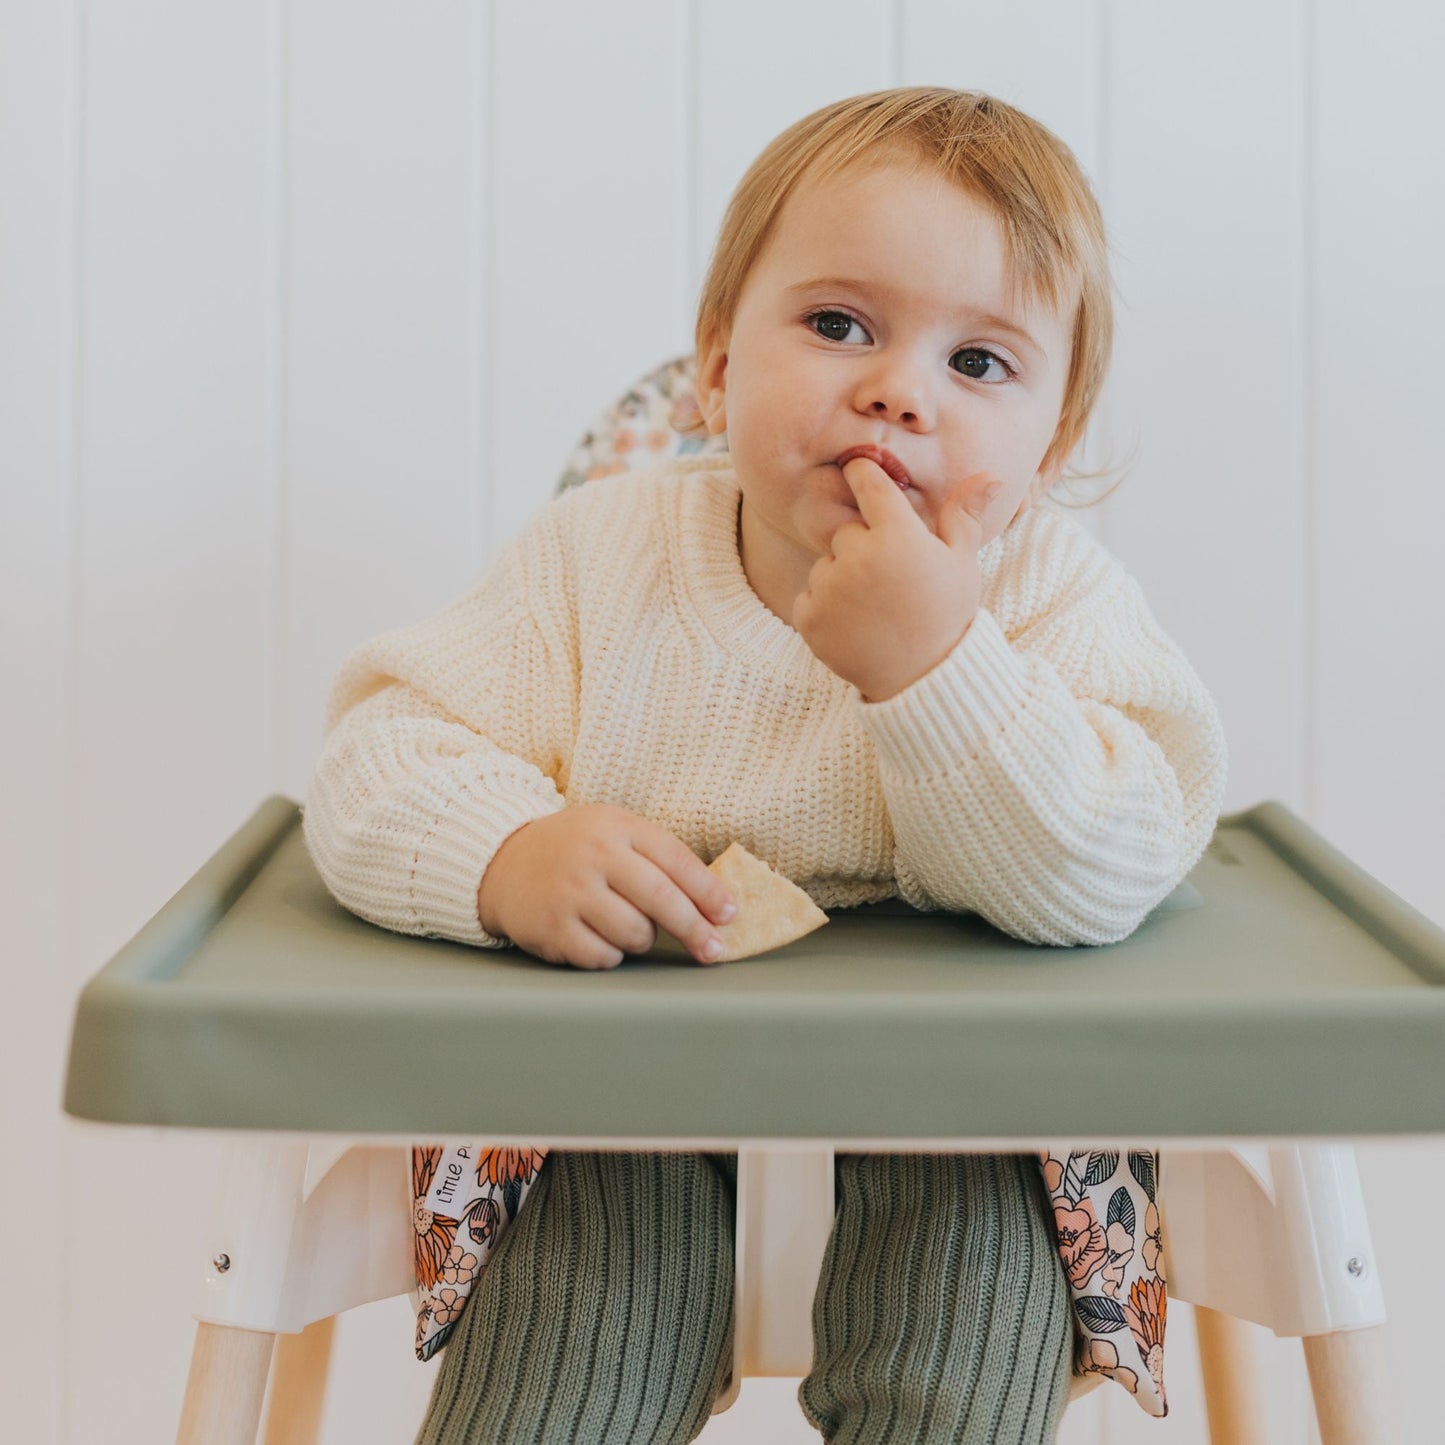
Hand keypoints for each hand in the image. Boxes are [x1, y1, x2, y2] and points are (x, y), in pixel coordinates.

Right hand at [476, 803, 737, 968]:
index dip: (709, 891)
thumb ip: (657, 857)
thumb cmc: (575, 849)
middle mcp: (593, 856)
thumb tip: (715, 902)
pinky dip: (611, 954)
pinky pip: (603, 956)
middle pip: (660, 898)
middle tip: (713, 949)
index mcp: (616, 827)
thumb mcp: (613, 832)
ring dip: (643, 939)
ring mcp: (570, 893)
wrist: (502, 861)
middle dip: (694, 928)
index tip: (729, 915)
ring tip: (629, 926)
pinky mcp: (551, 928)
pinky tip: (599, 936)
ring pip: (634, 933)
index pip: (675, 860)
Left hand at [793, 457, 998, 700]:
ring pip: (825, 566)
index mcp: (898, 536)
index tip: (859, 469)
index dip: (861, 472)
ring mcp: (830, 589)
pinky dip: (824, 609)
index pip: (867, 483)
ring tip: (874, 608)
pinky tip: (854, 625)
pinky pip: (809, 597)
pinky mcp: (809, 618)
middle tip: (890, 580)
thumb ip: (964, 515)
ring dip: (842, 580)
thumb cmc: (946, 615)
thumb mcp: (962, 563)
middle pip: (846, 532)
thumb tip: (989, 474)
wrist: (923, 680)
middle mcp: (859, 557)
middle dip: (863, 548)